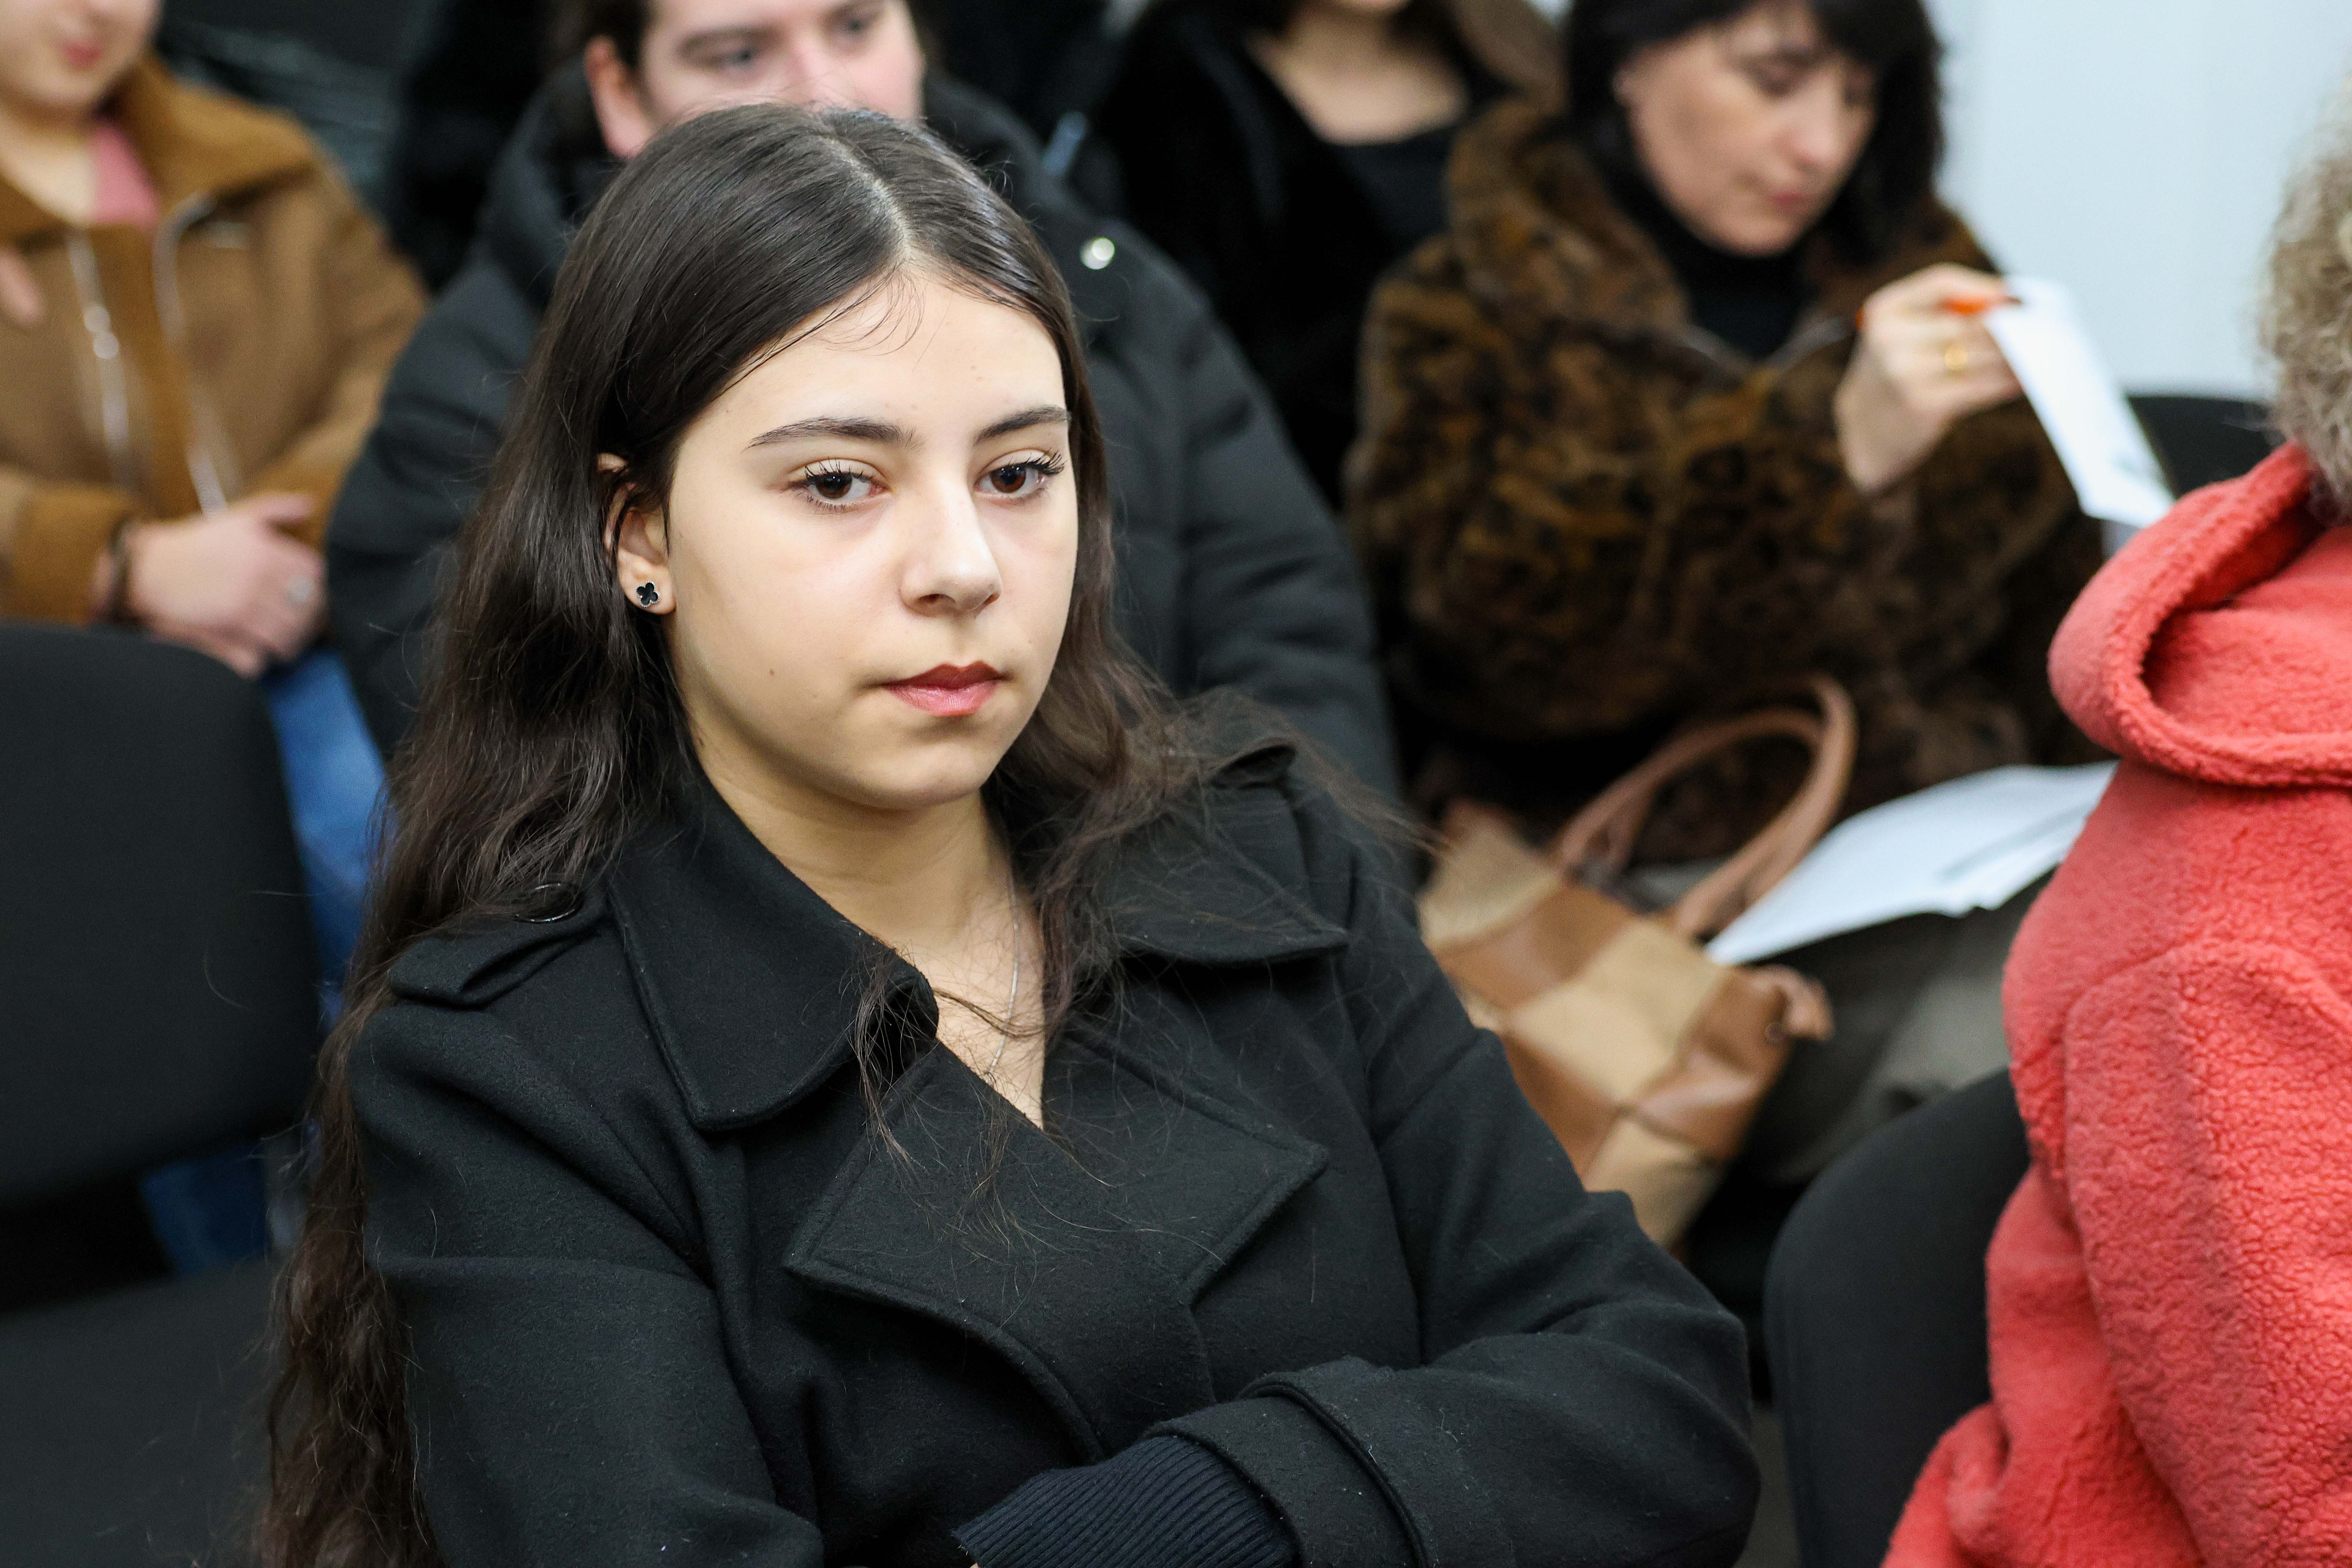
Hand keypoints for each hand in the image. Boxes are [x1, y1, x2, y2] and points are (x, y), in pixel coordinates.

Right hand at [118, 493, 324, 676]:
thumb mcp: (236, 518)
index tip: (313, 595)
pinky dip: (270, 651)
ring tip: (289, 640)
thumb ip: (276, 508)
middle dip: (310, 618)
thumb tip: (311, 503)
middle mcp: (259, 574)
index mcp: (266, 549)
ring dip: (294, 639)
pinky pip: (265, 646)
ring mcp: (244, 601)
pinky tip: (268, 649)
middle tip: (306, 625)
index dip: (319, 587)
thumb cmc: (195, 543)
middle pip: (308, 605)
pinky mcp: (227, 624)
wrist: (148, 568)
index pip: (315, 573)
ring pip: (290, 630)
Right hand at [1834, 264, 2024, 495]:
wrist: (1862, 435)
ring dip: (2019, 354)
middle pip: (1972, 321)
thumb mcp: (1900, 332)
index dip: (1984, 287)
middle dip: (2011, 325)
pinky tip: (2024, 379)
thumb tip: (2013, 301)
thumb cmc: (1895, 375)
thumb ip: (1944, 311)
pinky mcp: (1925, 405)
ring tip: (2041, 352)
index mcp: (1883, 311)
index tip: (2017, 297)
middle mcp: (1890, 338)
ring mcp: (1906, 373)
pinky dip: (2009, 382)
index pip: (1940, 282)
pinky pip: (1983, 386)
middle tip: (2043, 326)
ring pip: (1983, 354)